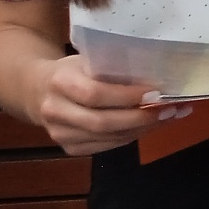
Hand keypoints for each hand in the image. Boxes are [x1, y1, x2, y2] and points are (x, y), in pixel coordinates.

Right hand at [33, 53, 162, 156]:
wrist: (37, 91)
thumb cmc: (73, 70)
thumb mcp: (88, 59)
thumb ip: (113, 67)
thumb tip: (160, 74)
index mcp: (60, 82)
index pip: (94, 94)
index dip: (127, 96)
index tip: (156, 93)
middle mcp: (55, 111)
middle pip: (102, 122)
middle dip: (141, 118)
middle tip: (170, 109)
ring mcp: (59, 133)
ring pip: (107, 137)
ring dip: (142, 129)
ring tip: (169, 117)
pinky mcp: (68, 148)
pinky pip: (106, 147)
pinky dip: (131, 137)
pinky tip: (150, 126)